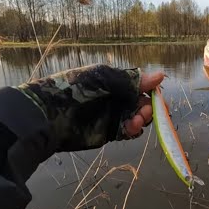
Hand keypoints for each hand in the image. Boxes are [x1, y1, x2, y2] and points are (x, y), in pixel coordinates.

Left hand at [17, 64, 164, 151]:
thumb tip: (161, 76)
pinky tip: (131, 128)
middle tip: (145, 111)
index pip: (141, 86)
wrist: (48, 114)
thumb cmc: (75, 89)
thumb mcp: (103, 79)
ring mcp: (113, 116)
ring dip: (142, 119)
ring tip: (135, 121)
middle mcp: (117, 98)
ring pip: (138, 119)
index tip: (156, 98)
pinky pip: (127, 132)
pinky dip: (133, 130)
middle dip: (149, 108)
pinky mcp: (108, 132)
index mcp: (116, 82)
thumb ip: (131, 80)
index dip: (151, 92)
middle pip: (142, 104)